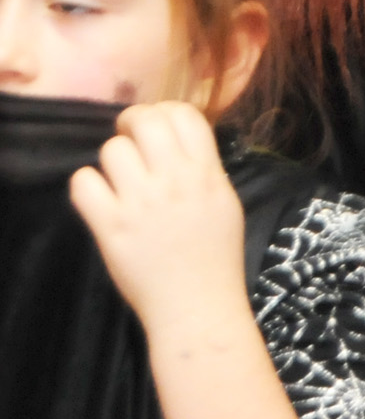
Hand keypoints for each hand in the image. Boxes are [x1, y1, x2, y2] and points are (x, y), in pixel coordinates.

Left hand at [69, 103, 253, 336]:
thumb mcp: (226, 203)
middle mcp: (175, 182)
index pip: (185, 115)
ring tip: (120, 181)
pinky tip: (101, 200)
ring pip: (112, 150)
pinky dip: (88, 187)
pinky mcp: (110, 226)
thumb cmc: (215, 257)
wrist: (197, 306)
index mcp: (207, 175)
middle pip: (146, 121)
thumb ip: (204, 169)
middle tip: (130, 140)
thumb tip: (174, 141)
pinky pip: (83, 182)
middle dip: (133, 123)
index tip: (159, 128)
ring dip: (113, 161)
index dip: (166, 112)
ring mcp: (141, 204)